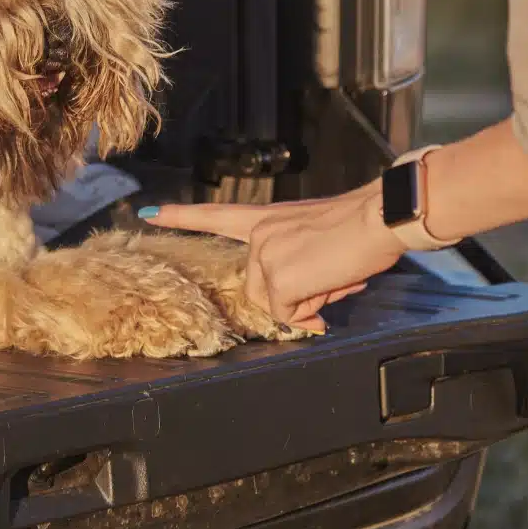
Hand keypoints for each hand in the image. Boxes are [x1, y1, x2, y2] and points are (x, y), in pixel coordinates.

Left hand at [142, 186, 406, 333]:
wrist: (379, 216)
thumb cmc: (361, 225)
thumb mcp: (317, 240)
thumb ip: (299, 263)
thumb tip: (307, 309)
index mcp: (268, 218)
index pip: (216, 215)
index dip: (181, 217)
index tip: (148, 213)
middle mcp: (260, 233)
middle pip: (260, 288)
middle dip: (296, 295)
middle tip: (332, 276)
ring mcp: (266, 256)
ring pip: (277, 304)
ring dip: (309, 302)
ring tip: (337, 275)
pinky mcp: (280, 278)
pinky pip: (292, 315)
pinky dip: (313, 313)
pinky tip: (335, 287)